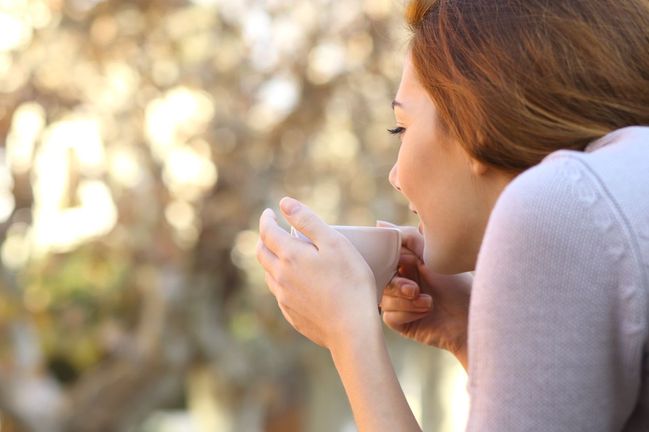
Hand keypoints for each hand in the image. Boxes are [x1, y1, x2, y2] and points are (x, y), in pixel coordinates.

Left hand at [256, 197, 381, 350]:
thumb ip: (308, 220)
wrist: (352, 330)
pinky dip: (281, 281)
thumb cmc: (350, 282)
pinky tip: (294, 282)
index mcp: (289, 256)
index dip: (267, 219)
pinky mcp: (292, 316)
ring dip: (271, 260)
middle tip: (272, 231)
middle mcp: (280, 277)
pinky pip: (280, 294)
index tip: (269, 212)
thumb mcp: (334, 243)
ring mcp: (284, 299)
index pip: (267, 231)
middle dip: (264, 238)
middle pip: (262, 253)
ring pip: (269, 274)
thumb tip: (284, 202)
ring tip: (282, 255)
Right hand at [376, 221, 471, 359]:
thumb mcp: (431, 255)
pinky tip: (426, 312)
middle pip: (379, 279)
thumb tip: (379, 224)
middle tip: (414, 288)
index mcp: (405, 263)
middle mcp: (399, 281)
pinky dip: (408, 313)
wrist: (470, 317)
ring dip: (407, 300)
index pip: (383, 257)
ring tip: (429, 301)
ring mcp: (398, 302)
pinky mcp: (399, 321)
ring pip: (383, 298)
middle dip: (397, 284)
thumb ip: (406, 237)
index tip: (402, 265)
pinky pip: (389, 315)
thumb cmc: (457, 285)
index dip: (386, 261)